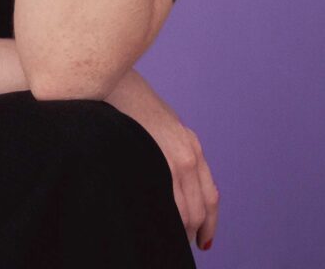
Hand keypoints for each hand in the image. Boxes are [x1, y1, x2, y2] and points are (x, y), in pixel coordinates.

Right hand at [105, 71, 218, 251]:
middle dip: (191, 232)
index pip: (210, 196)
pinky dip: (163, 219)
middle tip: (180, 247)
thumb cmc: (131, 101)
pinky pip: (164, 201)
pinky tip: (153, 225)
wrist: (114, 78)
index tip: (204, 241)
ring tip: (165, 242)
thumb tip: (170, 174)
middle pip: (198, 209)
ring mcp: (171, 158)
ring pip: (182, 212)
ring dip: (176, 230)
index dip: (209, 223)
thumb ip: (170, 146)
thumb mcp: (161, 122)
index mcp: (192, 146)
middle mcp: (188, 154)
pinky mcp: (152, 159)